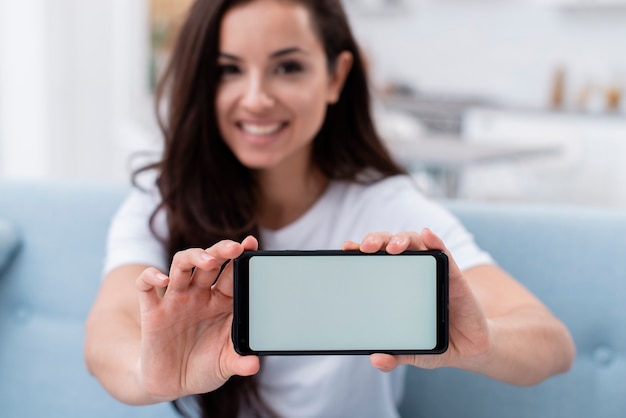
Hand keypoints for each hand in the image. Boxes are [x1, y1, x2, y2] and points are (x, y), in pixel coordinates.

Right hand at [135, 236, 259, 400]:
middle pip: (209, 262)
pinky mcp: (153, 313)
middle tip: (235, 248)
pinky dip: (150, 276)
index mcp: (222, 302)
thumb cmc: (204, 367)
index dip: (242, 256)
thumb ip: (240, 362)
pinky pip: (145, 286)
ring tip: (208, 261)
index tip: (252, 244)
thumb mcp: (225, 365)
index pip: (233, 272)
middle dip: (221, 251)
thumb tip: (255, 365)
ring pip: (182, 266)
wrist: (172, 385)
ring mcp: (176, 301)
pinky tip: (162, 279)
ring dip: (193, 257)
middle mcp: (199, 296)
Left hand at [343, 229, 489, 372]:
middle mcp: (410, 272)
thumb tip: (376, 359)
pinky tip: (427, 235)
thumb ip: (394, 356)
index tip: (345, 249)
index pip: (373, 260)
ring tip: (392, 247)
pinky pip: (442, 252)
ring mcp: (431, 271)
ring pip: (414, 244)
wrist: (468, 347)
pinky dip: (434, 241)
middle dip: (376, 240)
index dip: (359, 251)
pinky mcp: (453, 275)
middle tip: (365, 247)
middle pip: (390, 245)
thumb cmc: (433, 340)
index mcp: (393, 285)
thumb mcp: (411, 353)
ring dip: (401, 239)